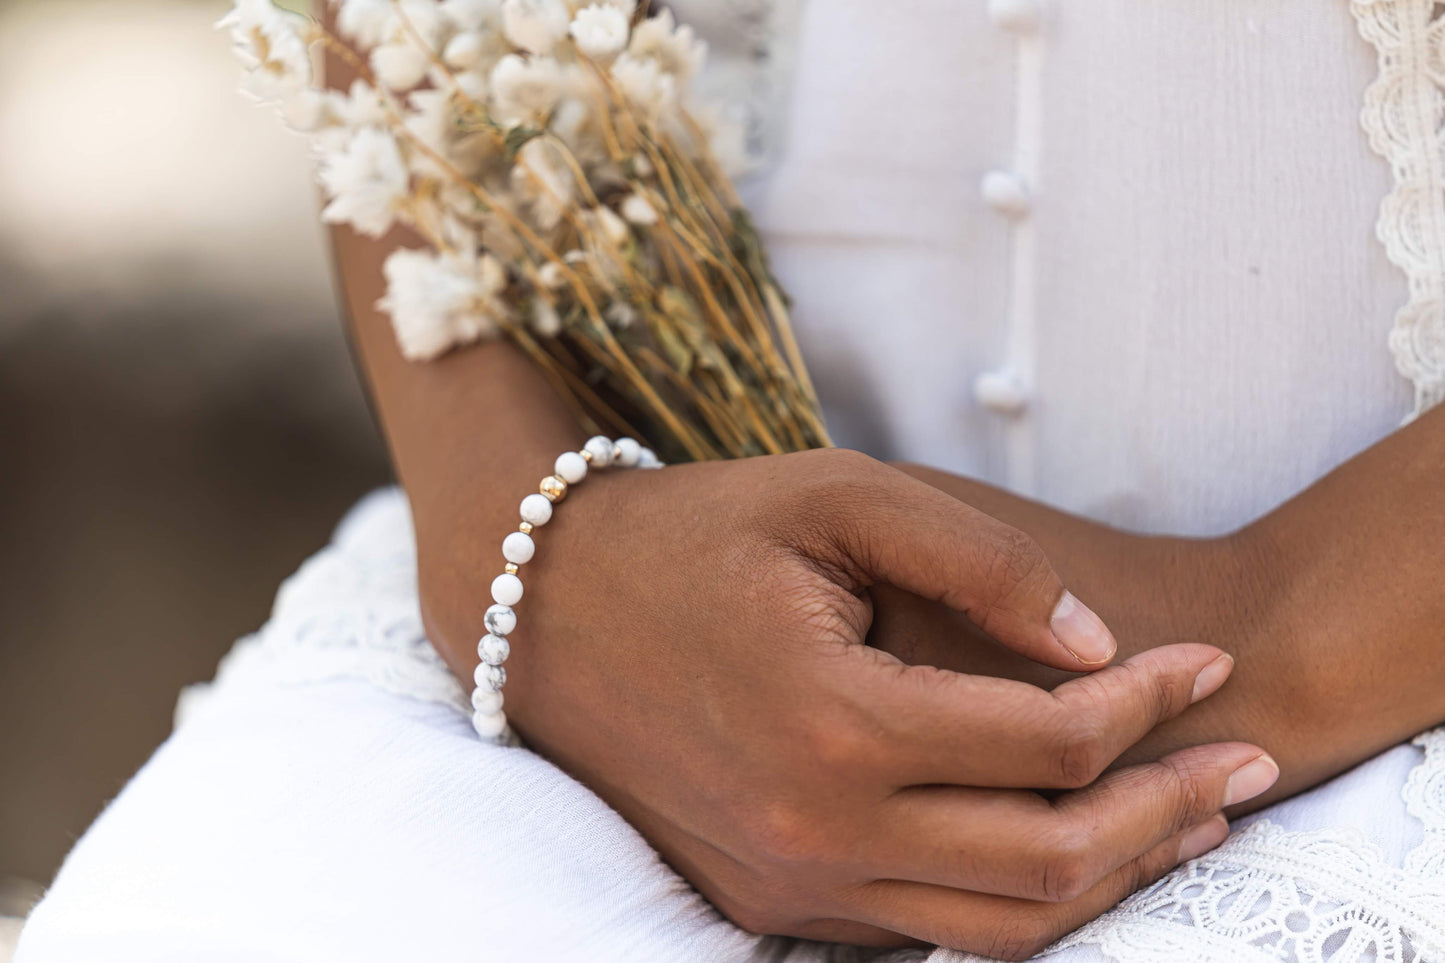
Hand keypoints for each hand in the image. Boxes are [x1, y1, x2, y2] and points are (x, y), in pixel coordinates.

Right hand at [419, 448, 1275, 956]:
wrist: (542, 609)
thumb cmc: (695, 534)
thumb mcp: (839, 496)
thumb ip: (982, 561)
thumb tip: (1096, 643)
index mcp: (834, 718)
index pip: (1049, 744)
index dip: (1151, 703)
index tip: (1202, 658)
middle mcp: (814, 826)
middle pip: (1047, 862)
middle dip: (1168, 812)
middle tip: (1245, 766)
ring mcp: (786, 881)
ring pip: (996, 928)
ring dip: (1108, 879)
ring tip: (1186, 822)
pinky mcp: (763, 900)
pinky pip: (922, 936)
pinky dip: (1013, 903)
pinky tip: (1062, 849)